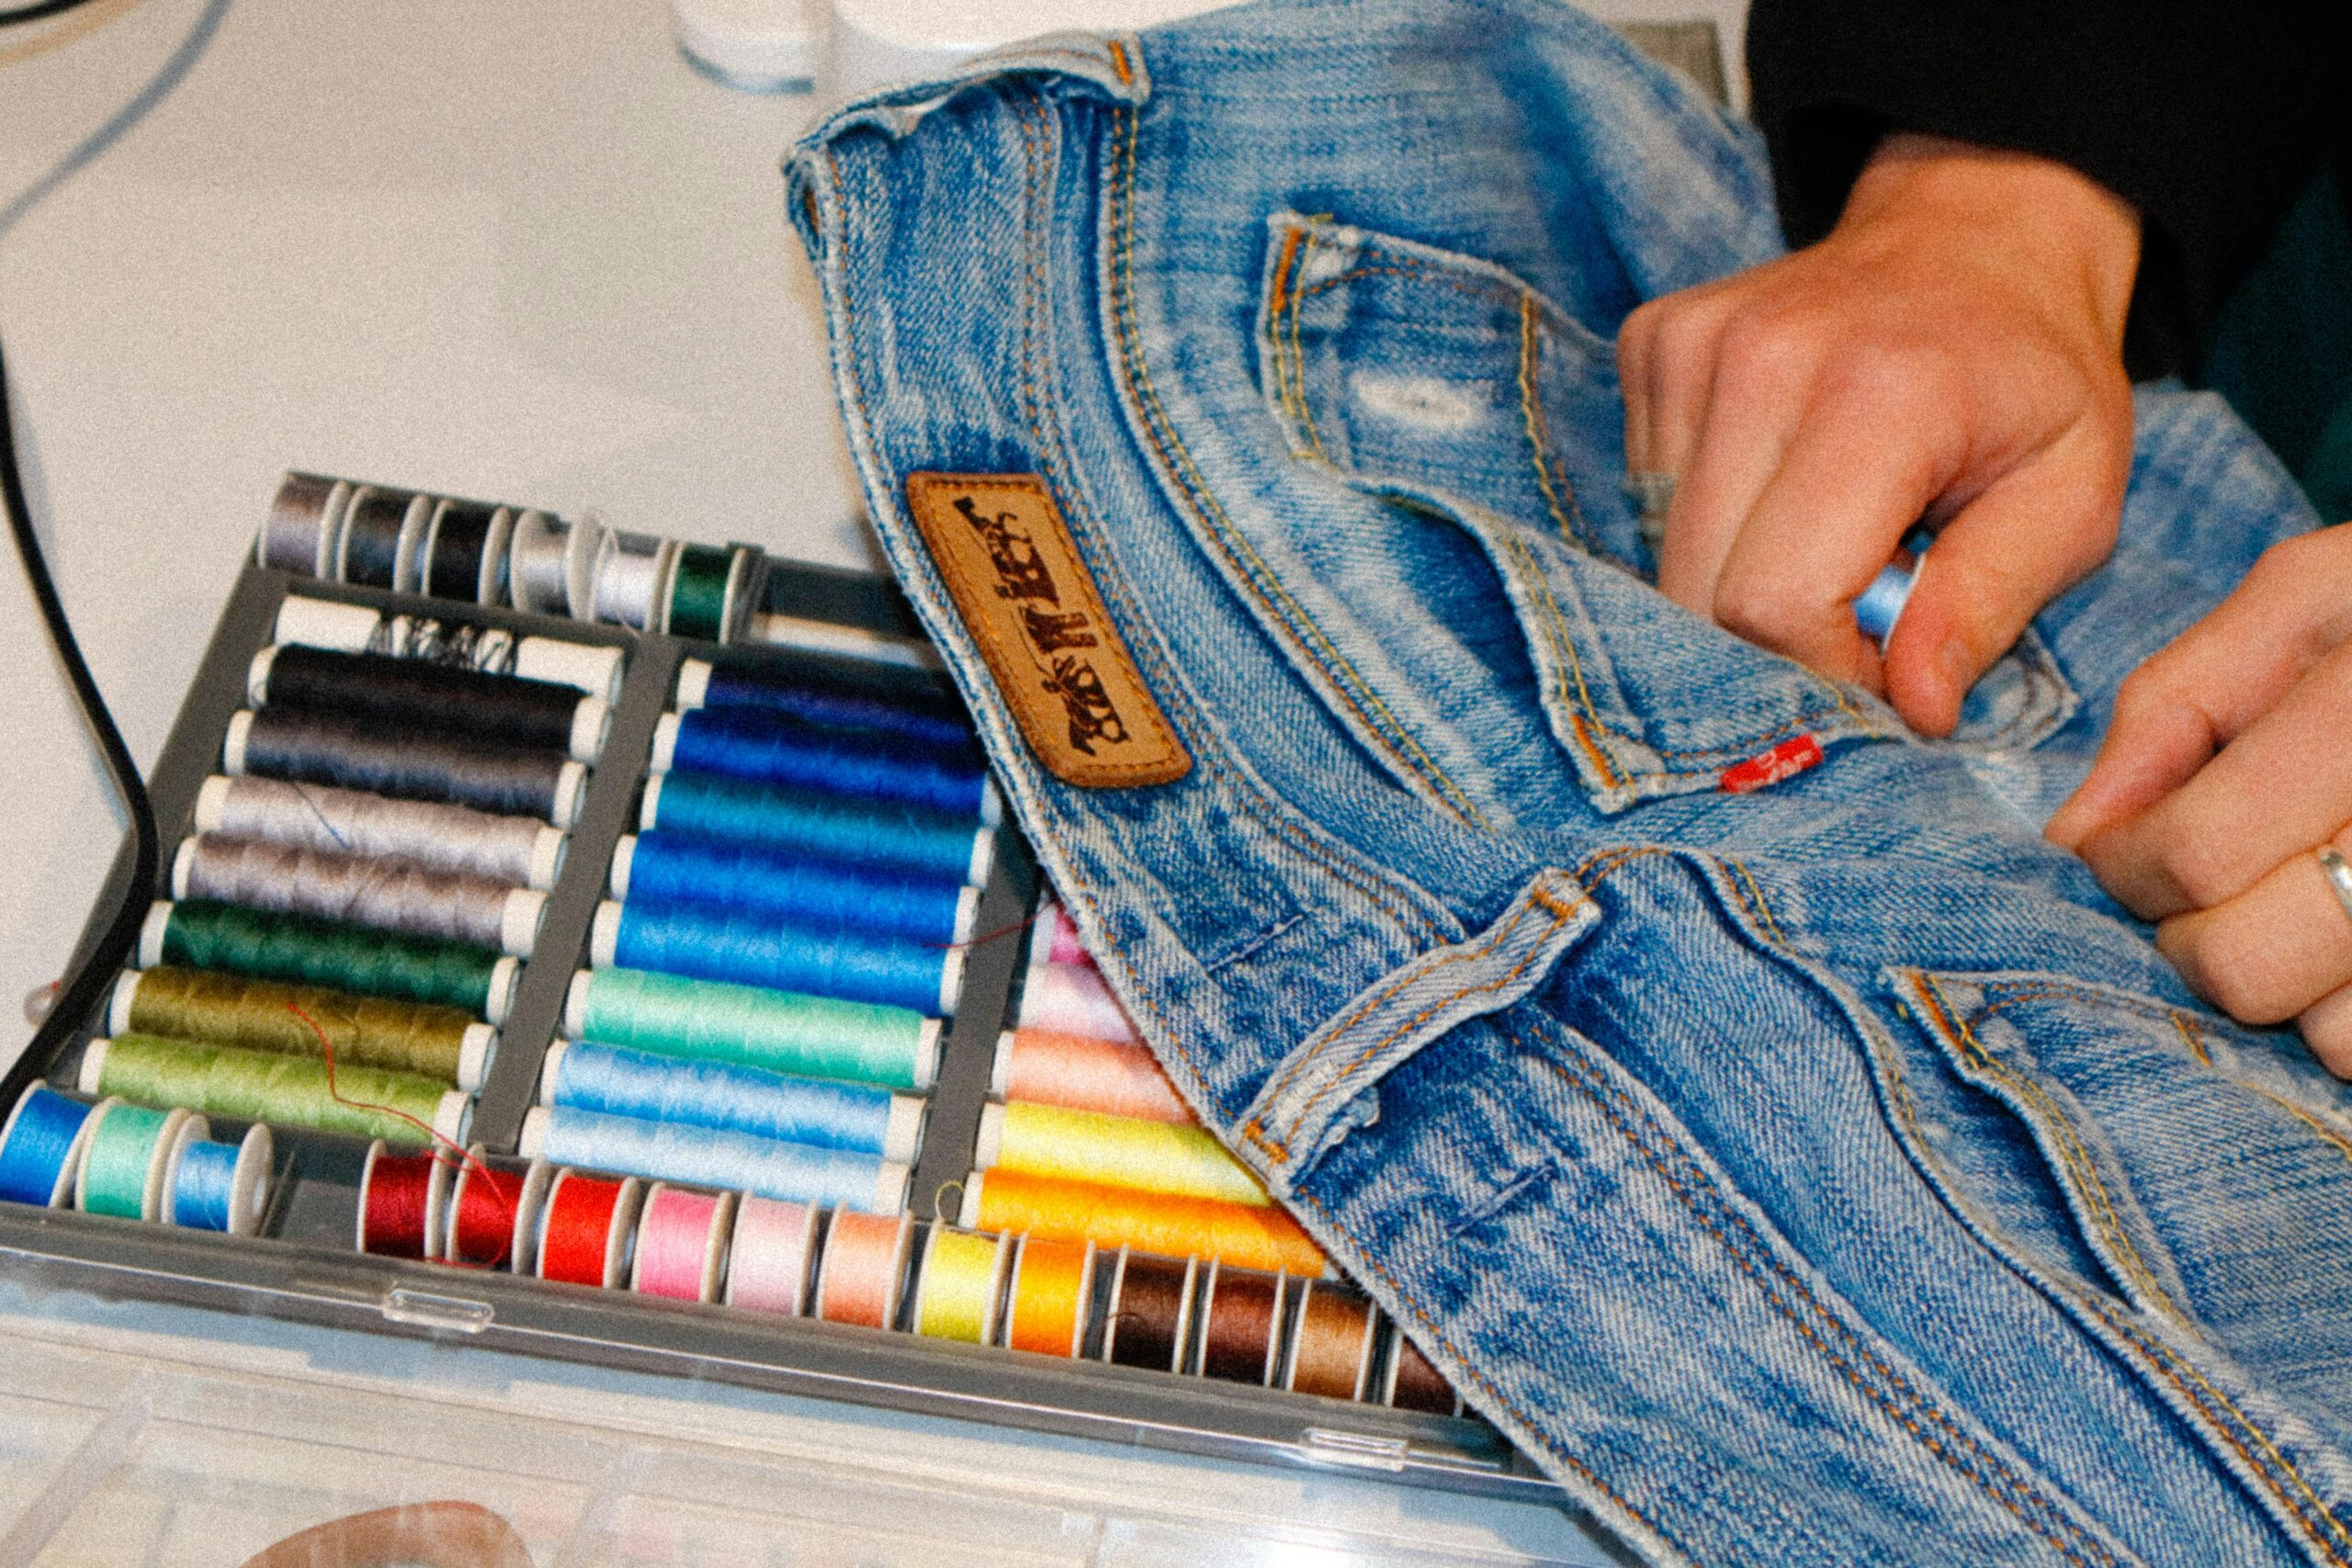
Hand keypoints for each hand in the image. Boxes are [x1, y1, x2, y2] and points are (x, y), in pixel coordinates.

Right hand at [1618, 133, 2140, 734]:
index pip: (1773, 602)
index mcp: (1880, 396)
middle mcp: (1762, 359)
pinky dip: (1710, 522)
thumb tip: (1913, 711)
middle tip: (1857, 610)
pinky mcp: (1652, 344)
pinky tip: (1780, 482)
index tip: (1880, 668)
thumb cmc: (2034, 384)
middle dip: (1772, 640)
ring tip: (1827, 535)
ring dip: (1736, 579)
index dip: (1819, 671)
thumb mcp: (2071, 501)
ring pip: (1661, 552)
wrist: (1978, 234)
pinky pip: (1646, 497)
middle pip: (1698, 591)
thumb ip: (1987, 606)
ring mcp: (1691, 345)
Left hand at [2046, 526, 2351, 1073]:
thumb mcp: (2312, 599)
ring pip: (2336, 1036)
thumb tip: (2077, 831)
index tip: (2120, 847)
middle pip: (2248, 964)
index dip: (2127, 864)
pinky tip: (2351, 938)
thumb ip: (2177, 702)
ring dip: (2290, 991)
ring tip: (2305, 906)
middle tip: (2200, 894)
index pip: (2200, 849)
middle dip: (2191, 941)